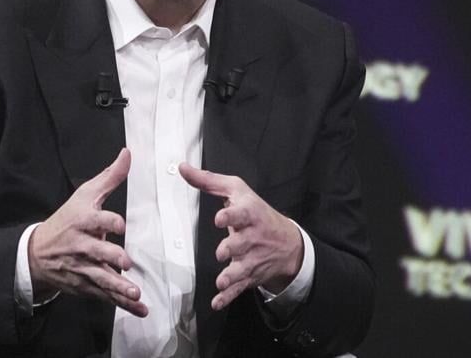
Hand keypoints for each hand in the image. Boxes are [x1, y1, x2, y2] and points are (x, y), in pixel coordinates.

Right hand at [28, 148, 146, 316]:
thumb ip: (110, 177)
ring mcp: (83, 268)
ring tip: (134, 293)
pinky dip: (123, 304)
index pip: (95, 220)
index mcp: (81, 221)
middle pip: (96, 252)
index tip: (120, 224)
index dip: (108, 222)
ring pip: (101, 278)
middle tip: (125, 261)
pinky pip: (106, 295)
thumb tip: (128, 153)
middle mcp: (81, 246)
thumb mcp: (85, 195)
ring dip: (118, 287)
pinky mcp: (86, 285)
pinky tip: (140, 308)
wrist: (38, 253)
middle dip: (110, 257)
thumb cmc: (67, 219)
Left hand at [179, 164, 302, 310]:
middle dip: (233, 248)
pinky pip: (239, 288)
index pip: (242, 214)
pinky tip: (218, 302)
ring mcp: (252, 259)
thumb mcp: (236, 191)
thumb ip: (209, 181)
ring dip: (232, 276)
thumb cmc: (256, 212)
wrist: (288, 243)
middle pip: (242, 243)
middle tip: (222, 251)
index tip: (219, 218)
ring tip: (222, 280)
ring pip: (242, 269)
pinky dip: (229, 297)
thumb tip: (182, 168)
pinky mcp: (249, 276)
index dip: (231, 216)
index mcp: (249, 214)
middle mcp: (253, 237)